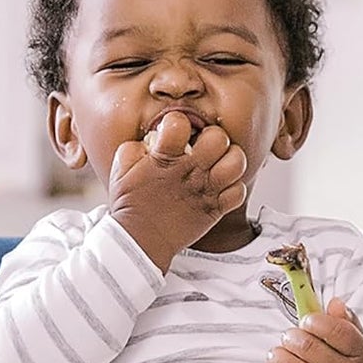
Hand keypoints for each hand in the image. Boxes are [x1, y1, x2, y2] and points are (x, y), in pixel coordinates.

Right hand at [108, 115, 247, 269]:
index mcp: (164, 157)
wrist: (140, 240)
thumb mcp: (122, 169)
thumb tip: (152, 138)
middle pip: (219, 138)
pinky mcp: (215, 210)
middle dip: (214, 138)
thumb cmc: (131, 203)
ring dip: (231, 160)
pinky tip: (221, 188)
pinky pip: (239, 192)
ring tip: (219, 165)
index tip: (175, 133)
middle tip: (206, 148)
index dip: (178, 122)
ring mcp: (204, 191)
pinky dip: (234, 189)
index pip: (179, 122)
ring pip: (237, 163)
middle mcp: (189, 171)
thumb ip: (136, 147)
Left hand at [268, 297, 362, 362]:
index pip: (336, 330)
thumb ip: (343, 319)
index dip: (314, 321)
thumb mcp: (351, 340)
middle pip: (306, 345)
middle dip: (290, 337)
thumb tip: (334, 303)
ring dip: (277, 356)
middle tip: (289, 339)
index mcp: (361, 355)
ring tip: (279, 355)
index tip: (307, 322)